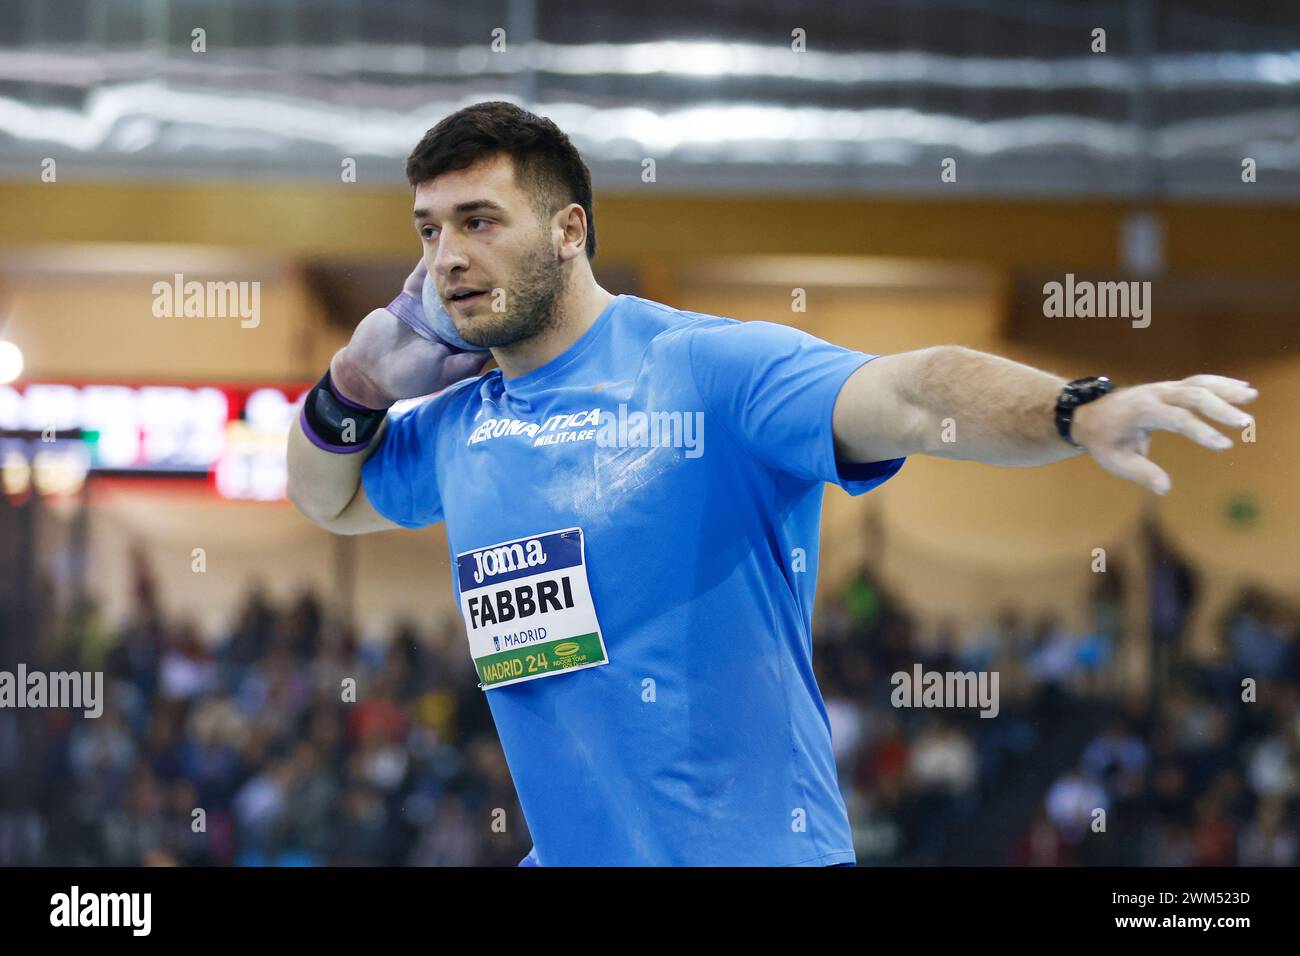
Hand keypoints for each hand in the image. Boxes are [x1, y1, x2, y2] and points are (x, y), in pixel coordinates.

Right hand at [329, 260, 489, 407]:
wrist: (368, 369)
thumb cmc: (408, 377)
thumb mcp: (444, 372)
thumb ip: (468, 362)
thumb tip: (496, 349)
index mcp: (457, 338)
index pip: (479, 319)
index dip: (492, 308)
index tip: (509, 294)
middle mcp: (445, 321)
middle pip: (467, 296)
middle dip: (479, 282)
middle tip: (498, 262)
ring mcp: (427, 307)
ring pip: (446, 283)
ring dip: (456, 268)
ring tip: (473, 247)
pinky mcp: (409, 297)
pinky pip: (421, 277)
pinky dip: (429, 263)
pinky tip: (440, 246)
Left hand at [1071, 375, 1256, 494]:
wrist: (1088, 415)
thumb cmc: (1103, 441)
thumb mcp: (1116, 461)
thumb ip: (1142, 473)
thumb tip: (1165, 488)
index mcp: (1140, 411)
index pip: (1176, 418)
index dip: (1200, 431)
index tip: (1223, 446)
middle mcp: (1154, 394)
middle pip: (1192, 395)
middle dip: (1220, 409)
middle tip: (1245, 424)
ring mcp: (1162, 388)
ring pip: (1198, 383)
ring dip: (1226, 389)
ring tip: (1251, 397)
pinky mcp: (1169, 388)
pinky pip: (1198, 382)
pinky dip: (1220, 384)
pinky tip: (1242, 390)